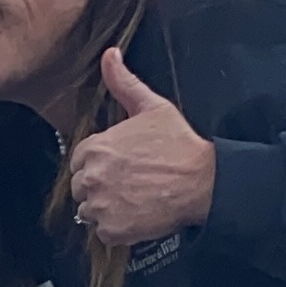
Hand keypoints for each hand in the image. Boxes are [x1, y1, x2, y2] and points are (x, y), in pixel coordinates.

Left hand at [67, 49, 215, 245]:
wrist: (205, 180)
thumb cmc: (180, 143)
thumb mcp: (152, 107)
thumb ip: (124, 83)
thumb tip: (109, 54)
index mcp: (95, 148)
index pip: (80, 160)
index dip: (100, 163)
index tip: (123, 164)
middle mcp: (91, 178)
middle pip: (81, 186)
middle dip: (100, 185)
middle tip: (130, 183)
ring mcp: (100, 206)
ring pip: (89, 210)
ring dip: (107, 207)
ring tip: (135, 198)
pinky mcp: (112, 230)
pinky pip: (103, 232)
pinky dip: (117, 228)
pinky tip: (137, 214)